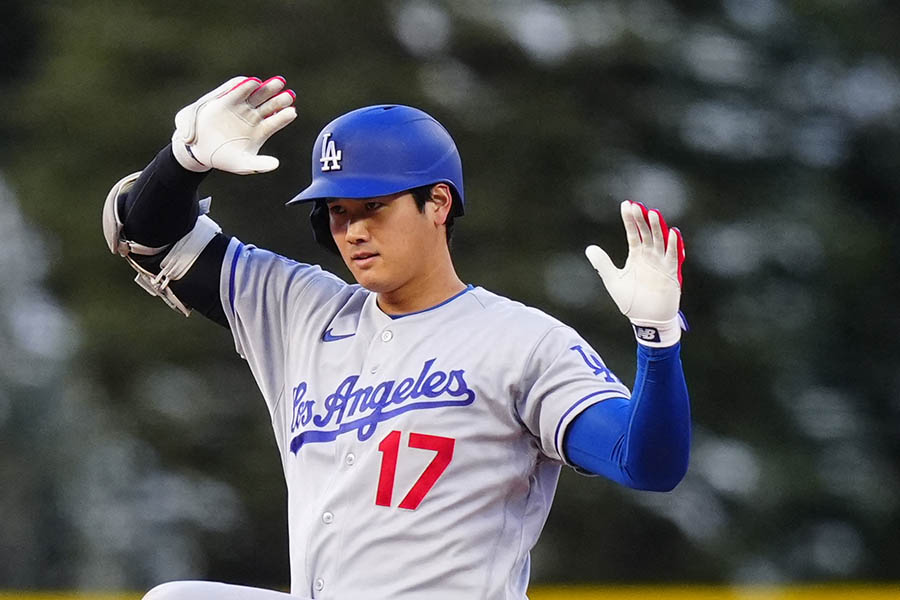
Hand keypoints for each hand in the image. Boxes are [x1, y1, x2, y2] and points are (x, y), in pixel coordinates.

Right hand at [172, 76, 296, 174]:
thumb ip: (258, 165)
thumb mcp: (242, 164)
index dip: (284, 117)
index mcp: (261, 131)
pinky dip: (245, 86)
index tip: (292, 112)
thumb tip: (276, 165)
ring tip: (279, 83)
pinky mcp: (226, 101)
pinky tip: (254, 82)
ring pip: (257, 95)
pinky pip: (238, 91)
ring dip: (268, 88)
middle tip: (290, 94)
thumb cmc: (225, 158)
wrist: (200, 149)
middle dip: (280, 99)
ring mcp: (241, 108)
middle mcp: (254, 117)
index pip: (276, 122)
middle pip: (270, 106)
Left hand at [585, 200, 685, 345]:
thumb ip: (602, 264)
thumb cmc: (632, 301)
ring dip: (658, 228)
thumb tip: (589, 248)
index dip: (630, 220)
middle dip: (642, 220)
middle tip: (637, 206)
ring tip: (653, 213)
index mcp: (636, 256)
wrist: (647, 320)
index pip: (633, 233)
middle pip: (646, 233)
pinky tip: (673, 233)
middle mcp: (649, 256)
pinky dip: (673, 245)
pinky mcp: (671, 273)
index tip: (626, 204)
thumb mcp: (613, 281)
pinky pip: (673, 257)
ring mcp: (661, 263)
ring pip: (660, 241)